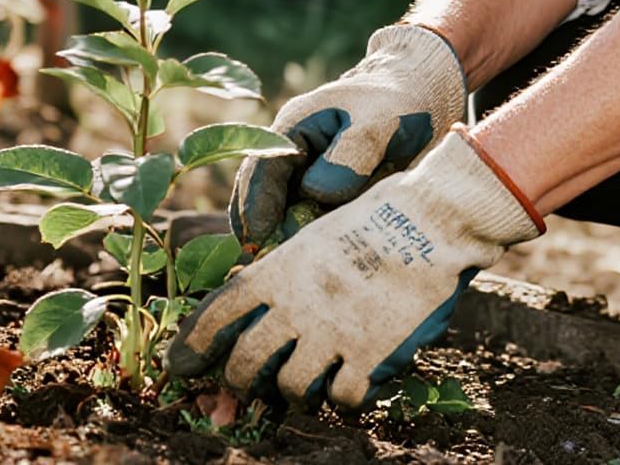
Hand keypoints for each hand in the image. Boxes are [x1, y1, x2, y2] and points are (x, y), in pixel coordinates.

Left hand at [170, 128, 542, 405]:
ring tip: (313, 377)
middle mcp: (300, 305)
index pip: (217, 314)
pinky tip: (357, 376)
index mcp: (283, 269)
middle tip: (248, 388)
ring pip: (291, 390)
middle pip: (245, 366)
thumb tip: (255, 316)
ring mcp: (335, 334)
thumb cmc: (380, 218)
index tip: (181, 366)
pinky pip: (343, 401)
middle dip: (239, 384)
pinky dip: (347, 395)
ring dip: (298, 390)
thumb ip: (285, 276)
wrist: (438, 219)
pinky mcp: (372, 357)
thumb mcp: (319, 235)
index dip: (193, 345)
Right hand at [229, 23, 467, 249]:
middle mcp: (294, 158)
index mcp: (292, 131)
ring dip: (302, 241)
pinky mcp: (332, 198)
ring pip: (292, 220)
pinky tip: (343, 252)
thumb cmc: (399, 101)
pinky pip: (319, 225)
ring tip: (320, 262)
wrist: (425, 97)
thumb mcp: (379, 122)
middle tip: (293, 267)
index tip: (261, 250)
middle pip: (267, 206)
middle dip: (275, 237)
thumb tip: (315, 194)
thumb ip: (350, 155)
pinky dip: (325, 240)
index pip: (260, 176)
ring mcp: (311, 179)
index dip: (257, 214)